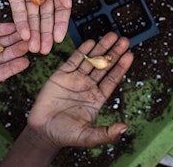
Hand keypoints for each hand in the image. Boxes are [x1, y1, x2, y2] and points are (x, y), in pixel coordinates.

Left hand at [0, 0, 72, 53]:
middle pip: (46, 15)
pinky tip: (23, 36)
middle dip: (46, 33)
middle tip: (44, 50)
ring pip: (32, 16)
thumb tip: (69, 6)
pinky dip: (21, 23)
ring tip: (35, 48)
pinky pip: (17, 10)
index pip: (61, 8)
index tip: (59, 39)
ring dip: (34, 32)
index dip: (60, 24)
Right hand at [29, 32, 132, 147]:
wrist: (42, 131)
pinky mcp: (61, 75)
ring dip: (101, 47)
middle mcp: (88, 86)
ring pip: (91, 60)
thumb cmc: (66, 135)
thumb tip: (124, 127)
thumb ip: (106, 133)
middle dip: (114, 53)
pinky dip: (82, 50)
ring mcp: (75, 80)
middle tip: (124, 39)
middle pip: (104, 66)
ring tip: (112, 35)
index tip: (130, 55)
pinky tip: (91, 41)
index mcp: (97, 98)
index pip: (112, 79)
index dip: (121, 67)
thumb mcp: (88, 136)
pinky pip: (74, 60)